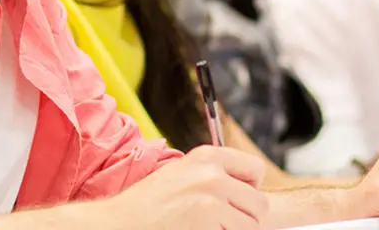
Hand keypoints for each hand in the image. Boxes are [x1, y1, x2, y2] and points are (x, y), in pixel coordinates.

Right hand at [95, 146, 267, 229]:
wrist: (119, 223)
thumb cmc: (148, 205)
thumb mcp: (181, 174)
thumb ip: (213, 174)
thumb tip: (249, 188)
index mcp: (206, 157)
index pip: (255, 169)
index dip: (250, 190)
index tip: (235, 201)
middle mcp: (211, 173)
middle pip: (259, 202)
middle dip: (245, 217)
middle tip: (220, 222)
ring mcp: (210, 197)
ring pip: (251, 224)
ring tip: (205, 227)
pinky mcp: (206, 218)